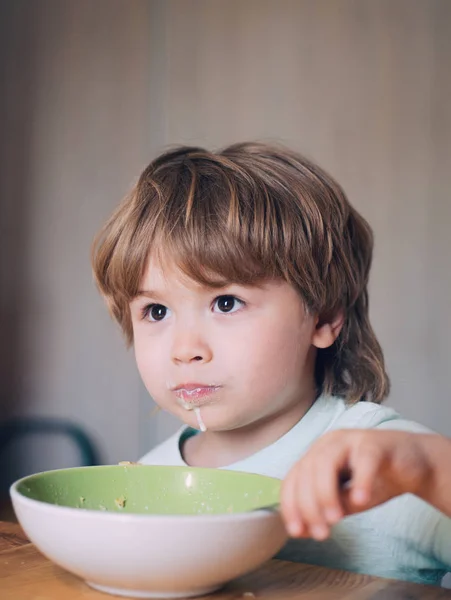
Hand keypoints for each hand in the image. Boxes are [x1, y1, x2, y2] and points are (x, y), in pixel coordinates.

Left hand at [280, 429, 434, 540]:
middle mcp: (328, 443)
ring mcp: (351, 439)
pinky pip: (364, 459)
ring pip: (326, 462)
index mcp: (316, 455)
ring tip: (336, 520)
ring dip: (326, 494)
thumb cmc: (377, 481)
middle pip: (306, 471)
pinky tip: (361, 501)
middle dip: (309, 505)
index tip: (296, 532)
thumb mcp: (348, 500)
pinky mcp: (376, 443)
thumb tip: (304, 530)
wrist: (416, 464)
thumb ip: (327, 509)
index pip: (293, 478)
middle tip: (322, 533)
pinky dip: (360, 481)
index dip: (290, 505)